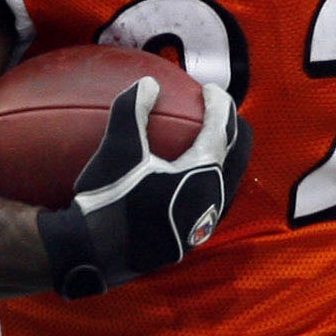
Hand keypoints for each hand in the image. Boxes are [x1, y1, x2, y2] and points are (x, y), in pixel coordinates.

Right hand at [35, 79, 250, 297]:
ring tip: (208, 140)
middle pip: (239, 154)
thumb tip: (148, 82)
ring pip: (229, 180)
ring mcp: (204, 222)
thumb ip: (133, 110)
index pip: (222, 129)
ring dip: (224, 155)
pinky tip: (190, 176)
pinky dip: (211, 178)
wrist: (96, 253)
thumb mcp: (118, 149)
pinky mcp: (191, 237)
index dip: (219, 104)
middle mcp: (213, 199)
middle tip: (219, 111)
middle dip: (234, 128)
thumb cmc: (108, 197)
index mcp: (202, 173)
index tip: (207, 89)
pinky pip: (214, 200)